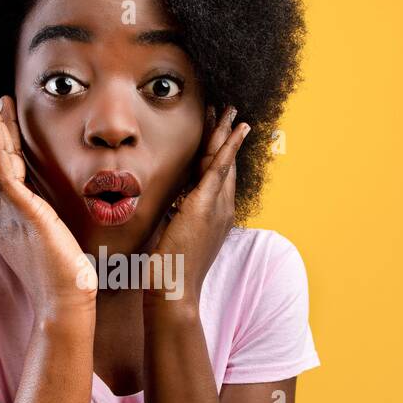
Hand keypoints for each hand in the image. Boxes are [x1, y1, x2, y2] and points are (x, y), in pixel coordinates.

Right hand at [0, 94, 97, 324]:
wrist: (67, 302)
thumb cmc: (72, 280)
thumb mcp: (64, 243)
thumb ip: (62, 223)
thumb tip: (85, 209)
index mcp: (14, 222)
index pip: (9, 175)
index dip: (6, 147)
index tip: (7, 124)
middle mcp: (4, 215)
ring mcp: (8, 211)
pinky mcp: (19, 209)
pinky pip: (2, 166)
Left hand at [149, 104, 249, 307]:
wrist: (174, 291)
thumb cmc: (169, 272)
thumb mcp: (172, 238)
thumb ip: (173, 220)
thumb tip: (166, 208)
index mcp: (214, 217)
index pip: (218, 179)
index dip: (221, 155)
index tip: (219, 136)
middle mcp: (221, 210)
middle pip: (226, 165)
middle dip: (227, 138)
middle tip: (231, 113)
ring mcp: (216, 207)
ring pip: (224, 161)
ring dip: (227, 134)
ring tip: (232, 111)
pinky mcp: (205, 206)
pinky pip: (220, 169)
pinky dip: (228, 147)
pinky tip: (235, 130)